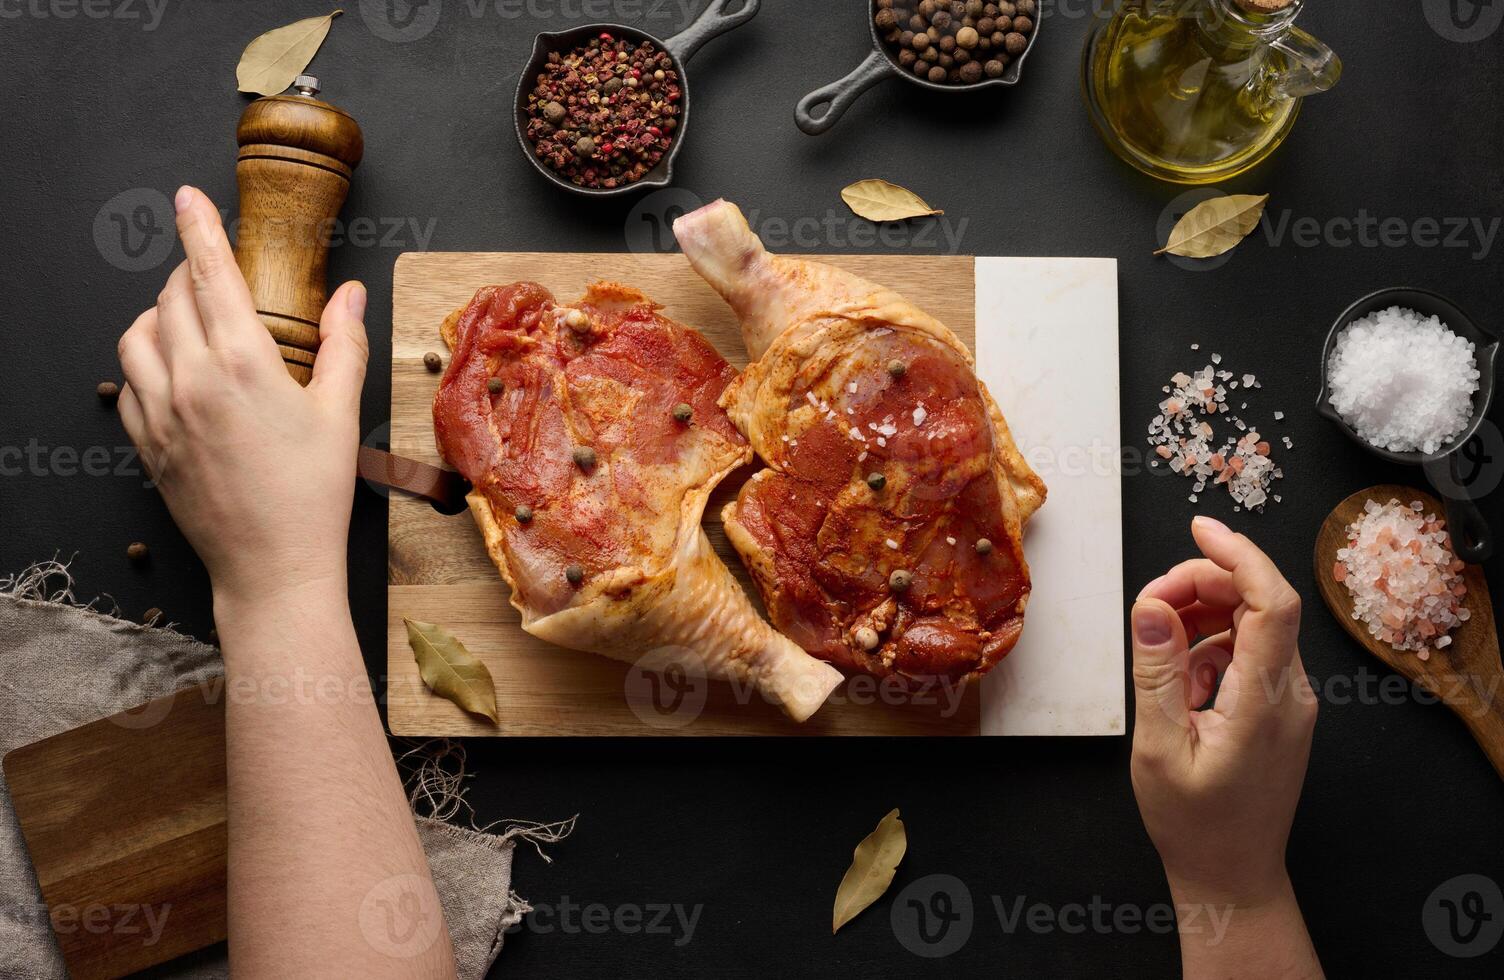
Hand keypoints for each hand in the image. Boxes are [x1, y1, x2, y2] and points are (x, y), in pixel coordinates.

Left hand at [116, 186, 367, 600]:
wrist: (272, 567)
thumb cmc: (313, 496)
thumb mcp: (341, 415)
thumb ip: (344, 345)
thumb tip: (352, 295)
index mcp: (243, 366)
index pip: (212, 275)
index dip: (199, 228)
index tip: (187, 197)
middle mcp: (191, 382)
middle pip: (171, 299)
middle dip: (189, 274)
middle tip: (215, 274)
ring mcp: (161, 415)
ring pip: (136, 336)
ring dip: (158, 315)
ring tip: (188, 319)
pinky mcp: (147, 445)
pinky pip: (129, 383)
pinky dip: (144, 362)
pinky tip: (172, 370)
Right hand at [1130, 516, 1317, 909]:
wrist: (1231, 877)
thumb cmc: (1194, 825)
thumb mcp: (1159, 749)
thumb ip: (1155, 673)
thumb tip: (1151, 606)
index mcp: (1265, 702)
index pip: (1272, 603)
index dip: (1239, 555)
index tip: (1198, 529)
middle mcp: (1289, 693)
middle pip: (1257, 604)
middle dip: (1200, 585)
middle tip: (1147, 605)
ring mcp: (1288, 700)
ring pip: (1250, 625)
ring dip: (1199, 619)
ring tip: (1157, 656)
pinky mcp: (1278, 707)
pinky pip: (1246, 653)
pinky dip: (1207, 650)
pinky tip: (1179, 687)